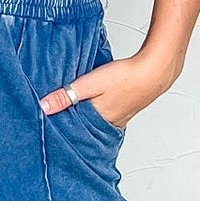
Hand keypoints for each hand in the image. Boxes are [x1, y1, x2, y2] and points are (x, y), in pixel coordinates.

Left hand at [38, 42, 183, 130]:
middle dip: (71, 126)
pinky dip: (97, 113)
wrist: (155, 71)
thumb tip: (44, 106)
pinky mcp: (125, 111)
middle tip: (56, 123)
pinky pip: (106, 116)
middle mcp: (109, 123)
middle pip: (84, 128)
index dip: (59, 127)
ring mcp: (119, 119)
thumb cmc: (126, 77)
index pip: (72, 130)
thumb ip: (67, 95)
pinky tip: (95, 106)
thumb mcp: (90, 84)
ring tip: (72, 114)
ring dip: (84, 119)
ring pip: (95, 122)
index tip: (47, 125)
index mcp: (98, 120)